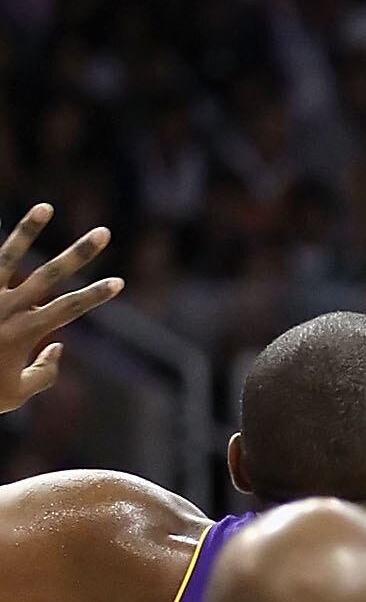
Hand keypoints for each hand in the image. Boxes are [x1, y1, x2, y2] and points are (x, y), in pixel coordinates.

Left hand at [0, 206, 121, 416]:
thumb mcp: (17, 394)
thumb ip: (44, 372)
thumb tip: (58, 347)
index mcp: (25, 333)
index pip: (71, 308)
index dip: (96, 294)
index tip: (119, 281)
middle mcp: (8, 308)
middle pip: (50, 274)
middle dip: (80, 254)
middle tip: (103, 233)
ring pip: (10, 255)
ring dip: (29, 229)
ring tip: (44, 207)